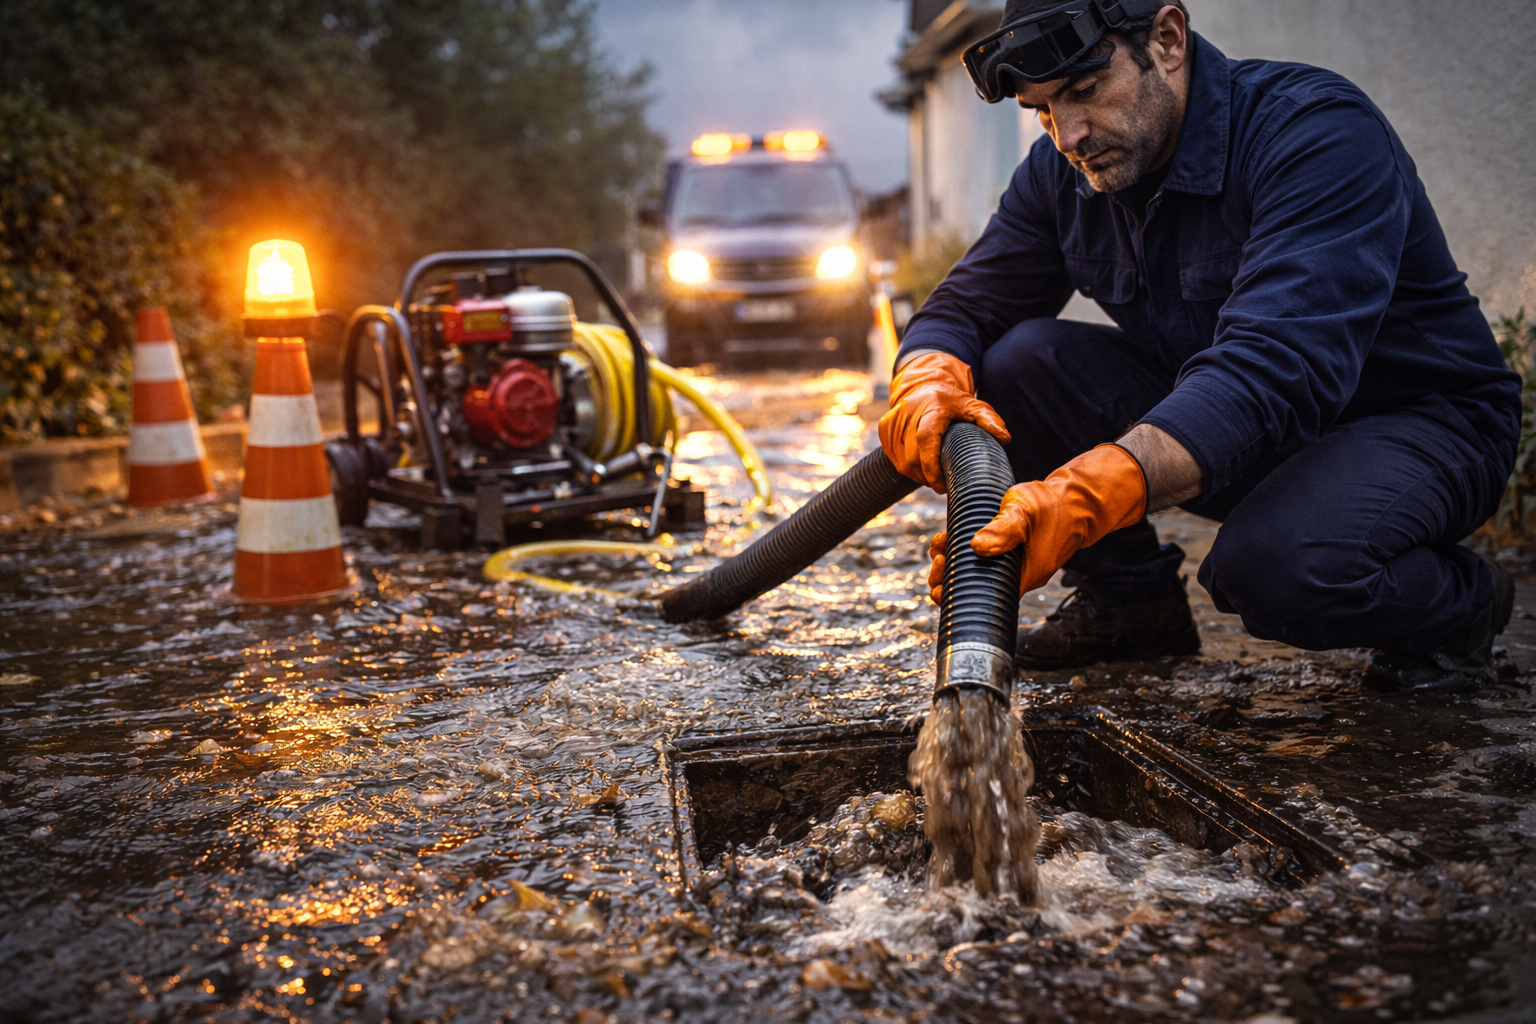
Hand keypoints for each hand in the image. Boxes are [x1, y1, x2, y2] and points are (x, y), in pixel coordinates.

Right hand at [878, 351, 1009, 492]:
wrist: (924, 386)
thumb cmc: (952, 402)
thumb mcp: (973, 406)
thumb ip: (989, 419)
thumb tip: (1004, 437)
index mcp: (931, 407)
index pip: (926, 438)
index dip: (931, 465)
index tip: (940, 485)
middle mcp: (908, 412)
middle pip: (912, 457)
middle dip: (927, 477)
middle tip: (942, 485)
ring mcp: (893, 421)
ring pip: (902, 462)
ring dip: (917, 476)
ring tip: (933, 479)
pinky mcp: (885, 429)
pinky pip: (894, 458)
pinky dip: (907, 469)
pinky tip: (920, 469)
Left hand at [926, 444, 1146, 601]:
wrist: (1077, 500)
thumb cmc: (1053, 507)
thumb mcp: (1025, 513)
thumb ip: (1004, 529)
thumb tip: (978, 546)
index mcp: (1020, 578)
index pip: (980, 601)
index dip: (954, 595)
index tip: (938, 581)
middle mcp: (1015, 578)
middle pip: (973, 590)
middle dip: (947, 577)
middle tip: (937, 558)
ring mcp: (1012, 566)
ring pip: (974, 574)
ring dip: (952, 562)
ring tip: (940, 545)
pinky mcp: (1010, 553)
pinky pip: (981, 560)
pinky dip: (963, 552)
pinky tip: (950, 539)